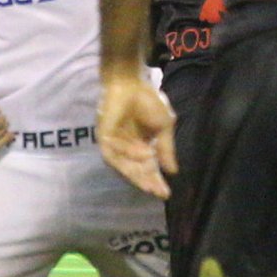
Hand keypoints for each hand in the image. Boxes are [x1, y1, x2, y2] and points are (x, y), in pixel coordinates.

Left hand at [96, 72, 174, 195]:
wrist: (130, 83)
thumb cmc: (147, 101)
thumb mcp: (164, 127)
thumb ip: (166, 149)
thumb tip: (173, 171)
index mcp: (141, 146)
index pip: (149, 167)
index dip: (157, 179)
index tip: (167, 193)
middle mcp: (127, 148)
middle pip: (137, 170)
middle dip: (148, 181)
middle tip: (158, 192)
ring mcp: (115, 144)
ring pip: (125, 166)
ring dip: (137, 175)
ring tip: (150, 185)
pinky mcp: (104, 138)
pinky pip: (114, 153)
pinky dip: (128, 156)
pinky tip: (144, 155)